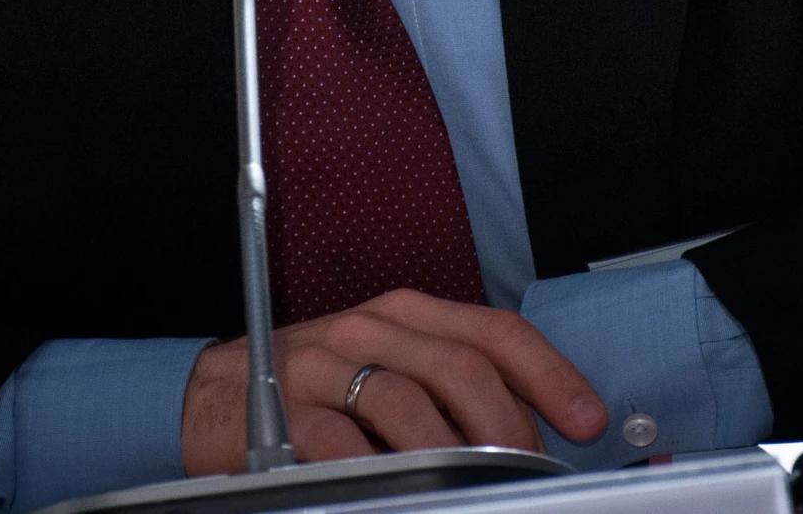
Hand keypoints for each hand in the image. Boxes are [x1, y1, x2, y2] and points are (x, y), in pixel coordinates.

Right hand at [181, 289, 605, 473]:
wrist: (217, 393)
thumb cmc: (322, 387)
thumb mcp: (392, 368)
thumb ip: (454, 390)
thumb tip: (532, 432)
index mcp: (408, 314)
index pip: (494, 330)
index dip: (549, 374)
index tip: (585, 419)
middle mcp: (370, 328)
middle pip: (460, 367)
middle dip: (508, 426)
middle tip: (528, 470)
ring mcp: (325, 366)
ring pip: (408, 404)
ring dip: (453, 456)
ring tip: (473, 487)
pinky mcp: (284, 411)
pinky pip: (342, 444)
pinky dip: (377, 471)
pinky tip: (396, 488)